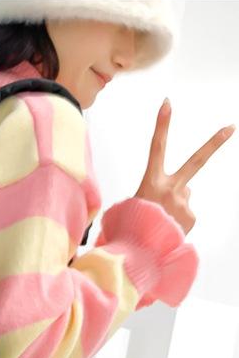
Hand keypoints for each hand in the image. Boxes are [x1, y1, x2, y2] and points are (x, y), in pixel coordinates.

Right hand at [135, 98, 234, 234]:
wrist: (137, 254)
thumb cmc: (130, 227)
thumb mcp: (134, 206)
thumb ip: (161, 192)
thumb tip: (186, 191)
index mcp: (150, 183)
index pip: (157, 148)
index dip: (162, 125)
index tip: (168, 103)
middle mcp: (171, 189)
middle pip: (196, 161)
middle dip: (214, 143)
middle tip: (232, 126)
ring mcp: (183, 203)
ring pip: (184, 196)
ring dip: (174, 206)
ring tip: (159, 221)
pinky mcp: (191, 217)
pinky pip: (185, 214)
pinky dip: (177, 221)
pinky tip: (166, 229)